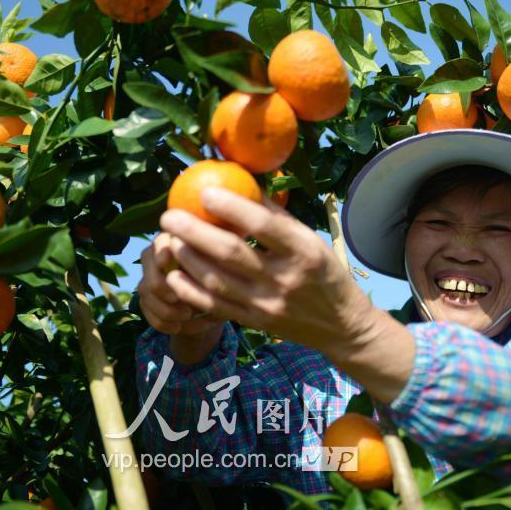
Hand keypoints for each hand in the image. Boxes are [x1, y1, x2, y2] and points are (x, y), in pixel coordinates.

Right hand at [138, 232, 225, 337]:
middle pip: (147, 264)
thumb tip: (210, 262)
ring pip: (145, 289)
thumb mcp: (228, 273)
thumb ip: (217, 264)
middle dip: (161, 285)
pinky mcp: (147, 300)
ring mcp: (150, 278)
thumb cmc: (228, 281)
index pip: (162, 240)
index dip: (161, 250)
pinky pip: (146, 311)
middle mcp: (160, 256)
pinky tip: (180, 327)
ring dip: (165, 307)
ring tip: (188, 315)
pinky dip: (163, 322)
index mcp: (180, 242)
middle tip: (182, 297)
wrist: (219, 306)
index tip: (167, 262)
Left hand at [159, 187, 380, 361]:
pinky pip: (216, 307)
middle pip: (231, 253)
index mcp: (303, 251)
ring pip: (218, 281)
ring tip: (170, 240)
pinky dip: (191, 291)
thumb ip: (277, 216)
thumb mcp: (311, 240)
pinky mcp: (255, 323)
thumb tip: (243, 183)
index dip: (231, 207)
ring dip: (188, 259)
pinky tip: (174, 275)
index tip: (204, 191)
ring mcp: (268, 304)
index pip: (264, 225)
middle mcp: (285, 278)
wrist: (341, 326)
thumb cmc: (324, 273)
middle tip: (169, 216)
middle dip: (194, 232)